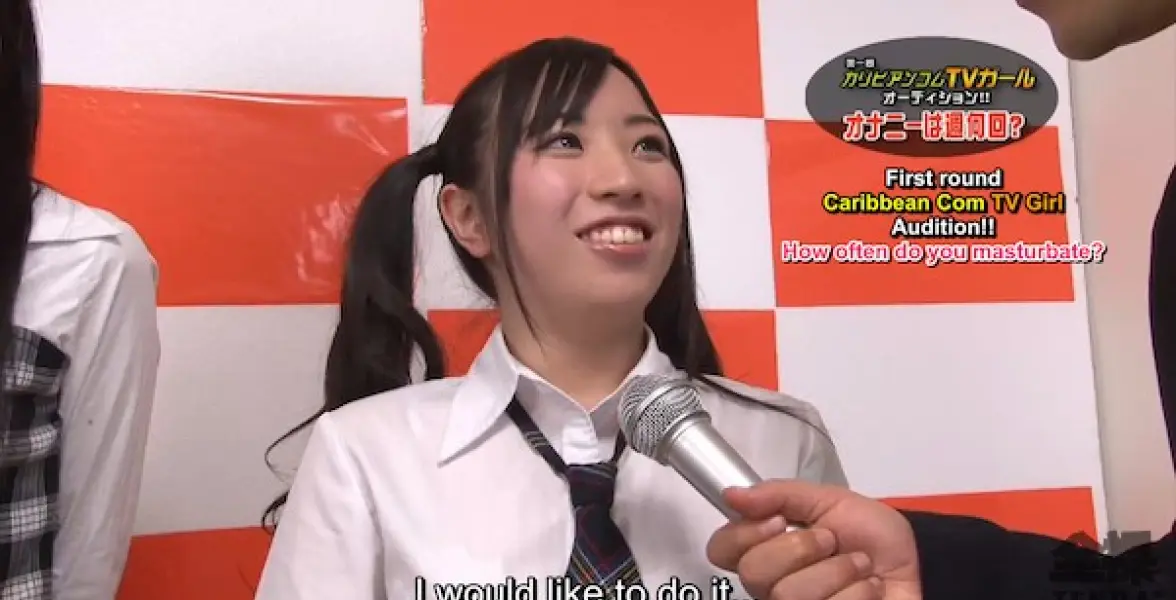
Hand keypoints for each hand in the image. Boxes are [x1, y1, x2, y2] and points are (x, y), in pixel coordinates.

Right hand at [706, 480, 921, 599]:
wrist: (919, 565)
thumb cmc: (872, 536)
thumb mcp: (829, 500)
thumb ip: (779, 494)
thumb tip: (731, 494)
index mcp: (766, 549)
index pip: (721, 549)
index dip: (744, 535)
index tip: (778, 521)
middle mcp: (773, 586)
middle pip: (753, 573)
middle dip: (801, 548)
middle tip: (830, 541)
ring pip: (789, 595)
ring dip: (837, 571)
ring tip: (859, 565)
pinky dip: (858, 594)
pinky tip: (869, 590)